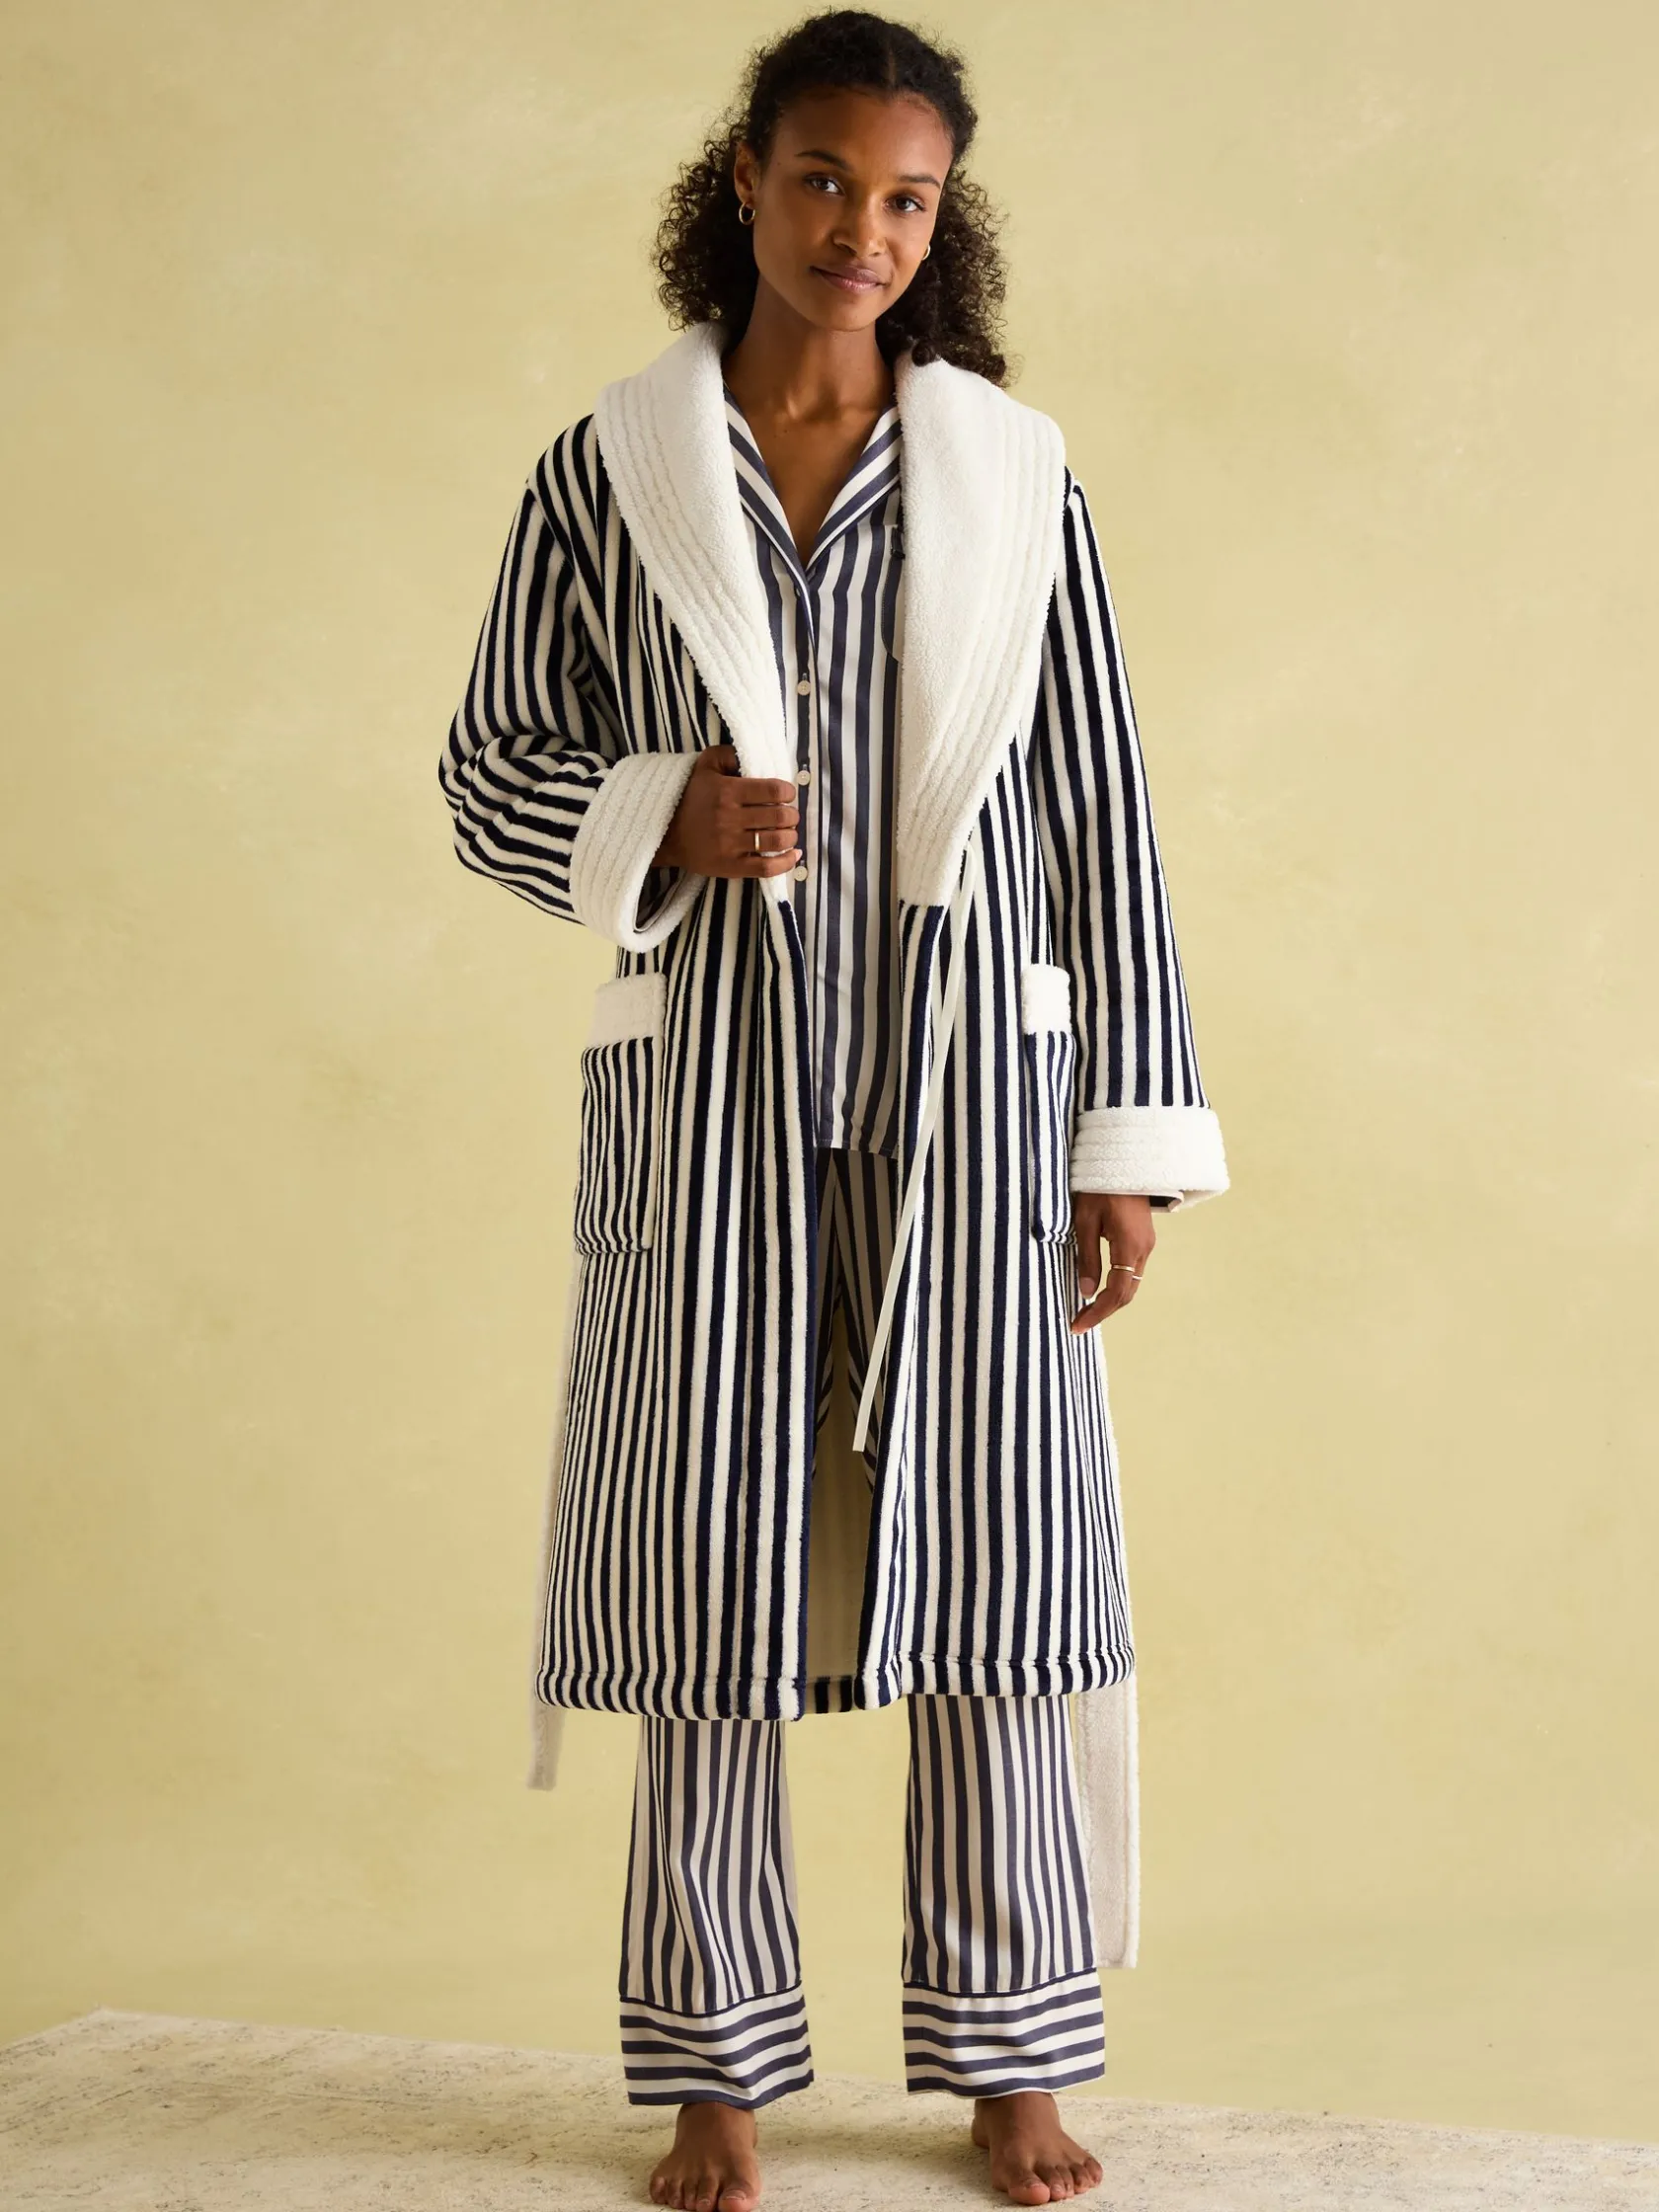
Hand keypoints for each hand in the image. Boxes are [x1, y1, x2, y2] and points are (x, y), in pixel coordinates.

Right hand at [651, 744, 800, 879]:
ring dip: (791, 836)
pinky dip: (786, 862)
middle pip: (780, 817)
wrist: (666, 834)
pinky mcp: (731, 866)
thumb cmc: (691, 797)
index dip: (788, 792)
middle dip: (791, 815)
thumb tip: (753, 756)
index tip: (787, 795)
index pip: (774, 791)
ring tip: (788, 832)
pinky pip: (766, 868)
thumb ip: (729, 754)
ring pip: (777, 841)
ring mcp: (730, 845)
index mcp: (727, 791)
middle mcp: (730, 818)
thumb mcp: (704, 766)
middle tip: (788, 815)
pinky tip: (793, 855)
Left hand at [1069, 1193, 1154, 1332]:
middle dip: (1104, 1311)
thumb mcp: (1085, 1221)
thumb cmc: (1099, 1186)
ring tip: (1086, 1309)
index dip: (1098, 1313)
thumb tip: (1087, 1291)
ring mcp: (1147, 1244)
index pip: (1117, 1293)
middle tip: (1079, 1322)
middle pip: (1127, 1293)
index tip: (1078, 1325)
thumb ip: (1087, 1257)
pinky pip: (1132, 1270)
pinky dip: (1116, 1284)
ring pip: (1131, 1283)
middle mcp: (1144, 1249)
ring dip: (1111, 1299)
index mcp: (1130, 1246)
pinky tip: (1099, 1286)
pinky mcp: (1144, 1238)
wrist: (1125, 1159)